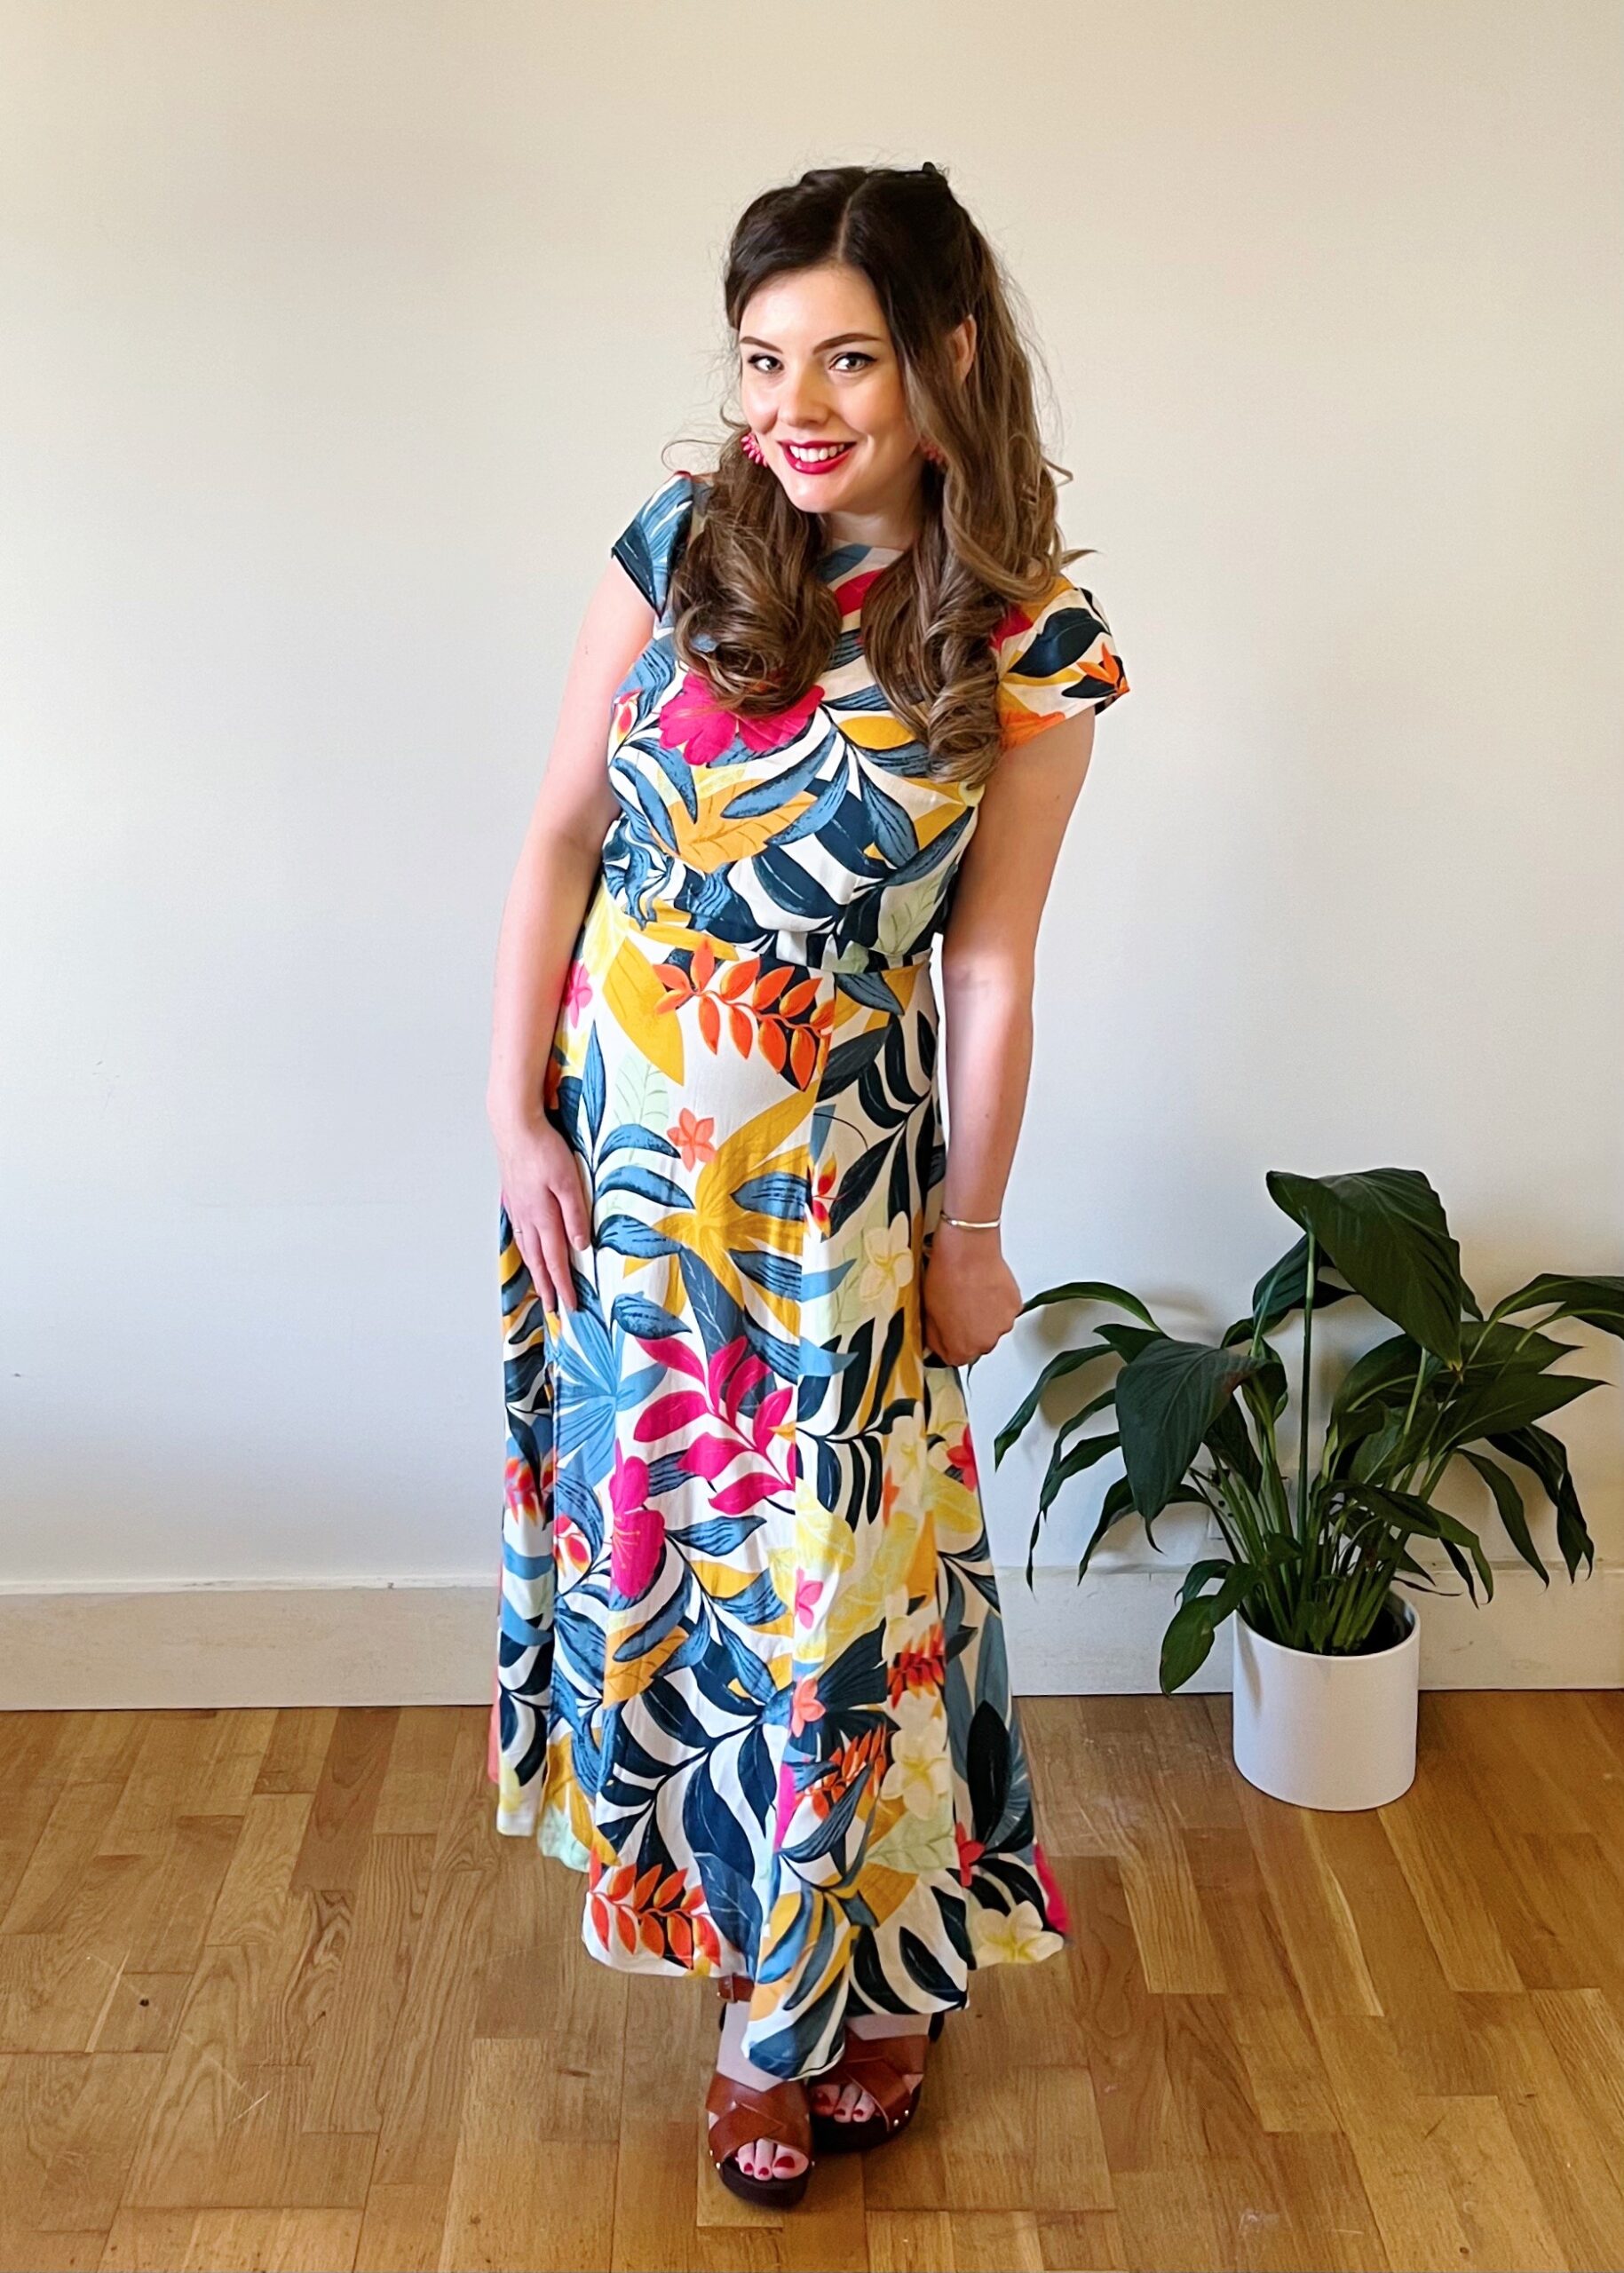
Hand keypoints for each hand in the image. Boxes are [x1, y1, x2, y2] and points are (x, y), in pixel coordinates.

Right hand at [494, 1114, 591, 1315]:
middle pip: (538, 1260)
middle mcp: (527, 1217)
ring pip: (526, 1247)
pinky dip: (524, 1248)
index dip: (563, 1285)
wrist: (514, 1125)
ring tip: (541, 1286)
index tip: (569, 1306)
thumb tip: (580, 1247)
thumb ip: (575, 1214)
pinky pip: (519, 1231)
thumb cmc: (544, 1148)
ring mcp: (517, 1207)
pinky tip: (527, 1247)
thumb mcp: (569, 1181)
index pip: (556, 1260)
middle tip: (554, 1308)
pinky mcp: (513, 1196)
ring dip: (535, 1270)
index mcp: (543, 1216)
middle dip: (547, 1286)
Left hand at [921, 1225, 1021, 1366]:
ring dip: (985, 1317)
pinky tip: (985, 1288)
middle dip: (968, 1330)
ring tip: (973, 1295)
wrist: (967, 1252)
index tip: (945, 1330)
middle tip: (959, 1307)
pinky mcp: (1015, 1306)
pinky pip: (1005, 1311)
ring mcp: (1003, 1325)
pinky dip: (998, 1303)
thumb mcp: (928, 1312)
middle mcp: (986, 1343)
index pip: (954, 1358)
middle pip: (977, 1344)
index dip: (947, 1342)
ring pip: (993, 1327)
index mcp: (962, 1349)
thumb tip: (937, 1341)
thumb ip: (935, 1335)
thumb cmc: (947, 1277)